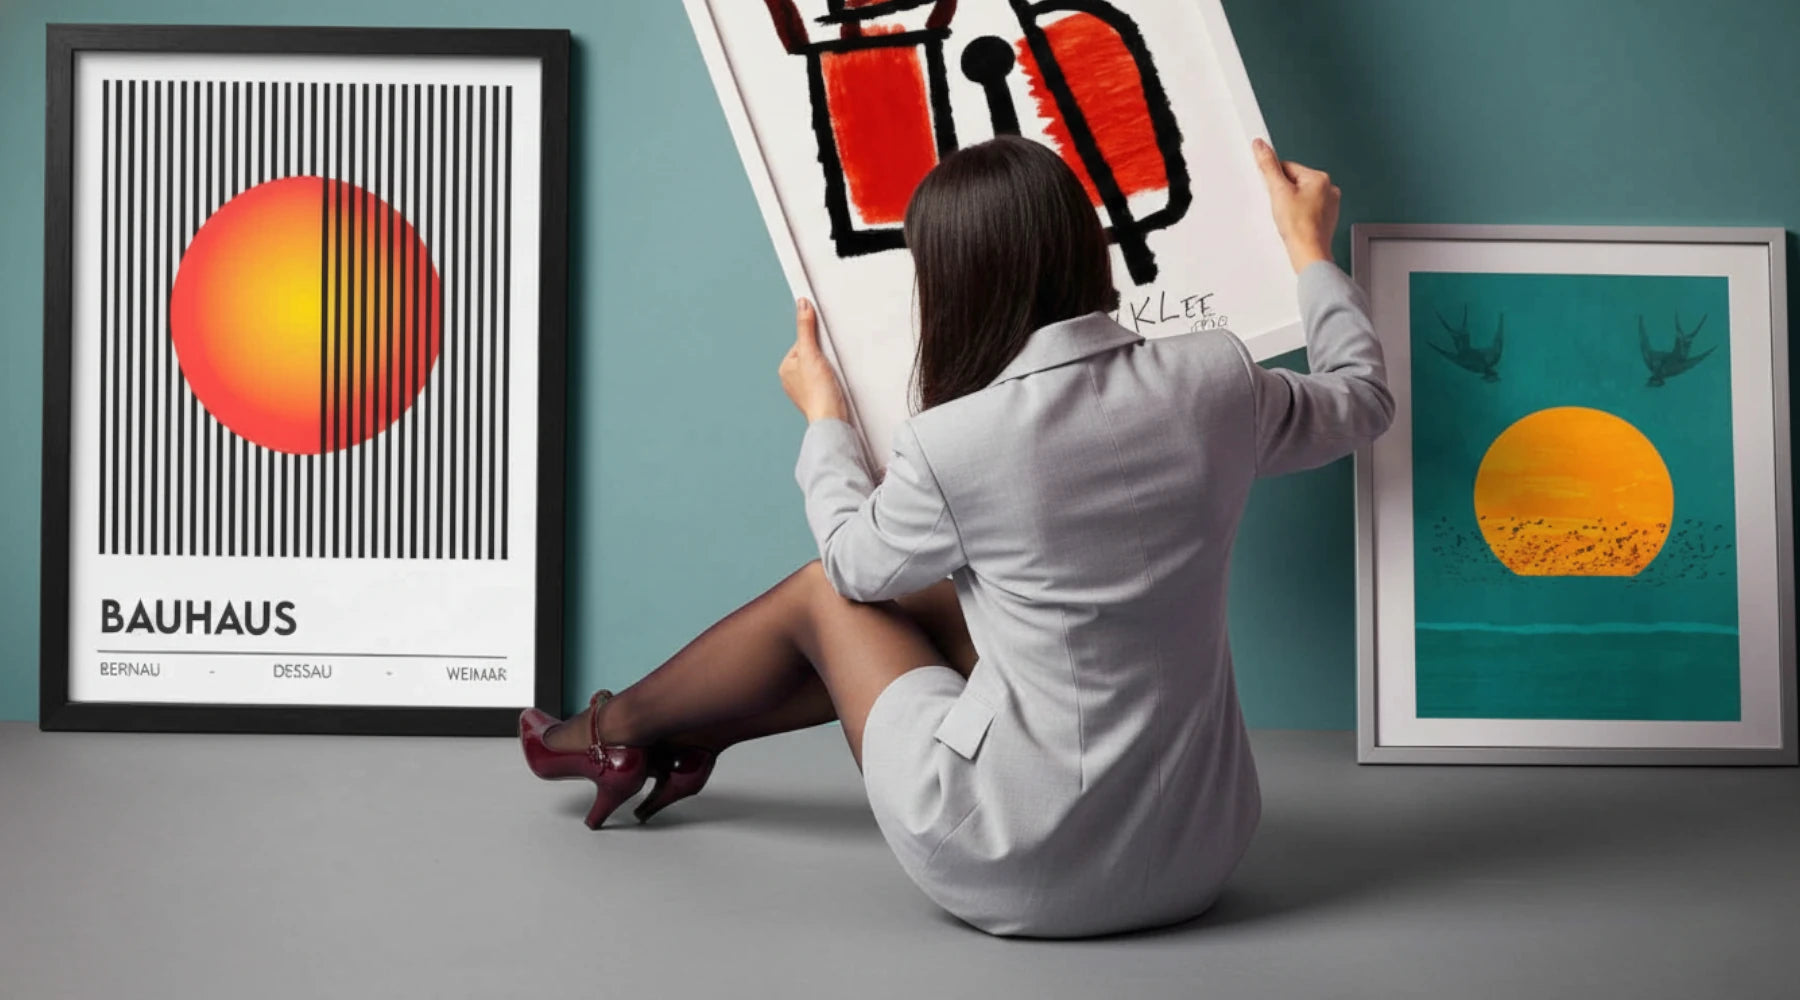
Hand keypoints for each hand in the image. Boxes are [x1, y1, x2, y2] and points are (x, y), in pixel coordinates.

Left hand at [779, 298, 848, 422]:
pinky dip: (834, 378)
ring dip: (830, 367)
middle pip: (813, 354)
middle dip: (824, 356)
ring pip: (821, 366)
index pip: (803, 342)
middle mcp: (793, 379)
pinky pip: (827, 379)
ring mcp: (806, 389)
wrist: (831, 418)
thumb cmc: (818, 392)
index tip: (823, 348)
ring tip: (833, 375)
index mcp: (785, 368)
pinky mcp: (819, 396)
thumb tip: (802, 305)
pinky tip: (837, 383)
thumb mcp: (811, 353)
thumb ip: (806, 328)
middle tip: (829, 364)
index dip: (816, 342)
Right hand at [1252, 138, 1339, 273]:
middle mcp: (1329, 189)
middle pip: (1295, 182)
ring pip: (1300, 197)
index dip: (1276, 180)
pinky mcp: (1326, 219)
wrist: (1308, 252)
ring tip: (1288, 218)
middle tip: (1281, 208)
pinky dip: (1298, 216)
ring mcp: (1329, 205)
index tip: (1273, 191)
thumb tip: (1261, 146)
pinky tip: (1294, 225)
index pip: (1289, 168)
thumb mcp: (1278, 191)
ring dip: (1290, 205)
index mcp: (1320, 178)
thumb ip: (1268, 166)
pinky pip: (1307, 210)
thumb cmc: (1299, 226)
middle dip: (1284, 193)